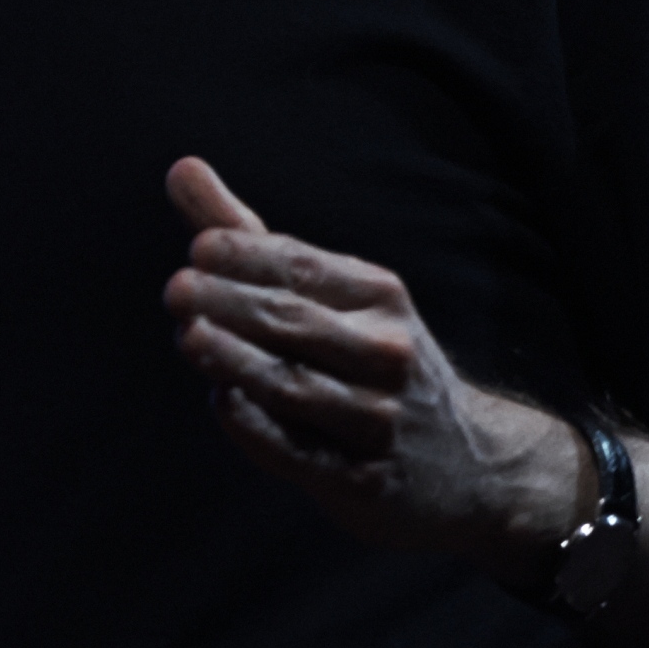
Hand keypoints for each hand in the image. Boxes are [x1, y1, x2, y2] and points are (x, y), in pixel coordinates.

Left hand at [160, 156, 587, 581]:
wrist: (472, 466)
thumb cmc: (369, 358)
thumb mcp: (327, 293)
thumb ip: (248, 236)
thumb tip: (180, 167)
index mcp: (378, 297)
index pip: (303, 268)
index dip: (249, 257)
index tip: (199, 248)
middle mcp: (385, 354)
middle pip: (297, 323)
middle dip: (234, 304)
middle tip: (177, 288)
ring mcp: (377, 420)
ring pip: (298, 386)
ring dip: (241, 361)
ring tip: (191, 337)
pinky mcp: (362, 480)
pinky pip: (300, 452)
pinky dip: (258, 427)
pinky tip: (222, 400)